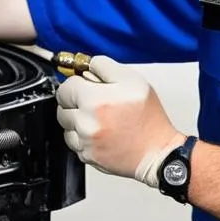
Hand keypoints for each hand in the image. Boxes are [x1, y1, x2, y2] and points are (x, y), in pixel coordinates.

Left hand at [55, 56, 185, 186]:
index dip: (77, 83)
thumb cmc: (148, 118)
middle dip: (75, 101)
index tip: (85, 86)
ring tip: (100, 119)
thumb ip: (105, 66)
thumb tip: (86, 64)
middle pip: (62, 106)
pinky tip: (100, 132)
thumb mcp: (133, 80)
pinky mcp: (86, 156)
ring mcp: (85, 142)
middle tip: (96, 102)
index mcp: (94, 100)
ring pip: (66, 125)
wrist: (157, 152)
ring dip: (77, 120)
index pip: (66, 86)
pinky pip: (74, 141)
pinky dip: (82, 137)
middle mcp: (86, 123)